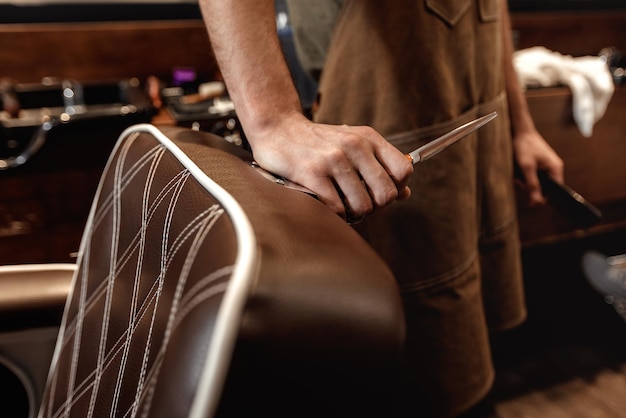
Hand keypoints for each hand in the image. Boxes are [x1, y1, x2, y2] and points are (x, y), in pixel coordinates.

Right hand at [247, 111, 412, 220]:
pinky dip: (334, 215)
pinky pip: (337, 209)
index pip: (403, 171)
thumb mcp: (353, 144)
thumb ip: (380, 166)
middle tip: (359, 205)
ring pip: (362, 206)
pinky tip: (326, 204)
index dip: (395, 188)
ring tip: (341, 205)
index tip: (378, 192)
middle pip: (386, 194)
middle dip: (374, 207)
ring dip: (352, 214)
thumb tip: (405, 193)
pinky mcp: (312, 173)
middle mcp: (355, 146)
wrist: (277, 129)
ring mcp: (333, 159)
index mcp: (368, 138)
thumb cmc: (317, 143)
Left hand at [512, 128, 563, 205]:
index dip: (543, 197)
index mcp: (555, 168)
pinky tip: (516, 171)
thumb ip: (532, 185)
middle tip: (518, 182)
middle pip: (544, 188)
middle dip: (529, 188)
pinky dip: (522, 176)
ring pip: (535, 182)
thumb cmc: (524, 146)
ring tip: (515, 174)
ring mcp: (545, 166)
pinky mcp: (537, 165)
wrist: (518, 130)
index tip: (531, 201)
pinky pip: (531, 176)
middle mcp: (553, 168)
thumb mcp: (526, 167)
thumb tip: (537, 203)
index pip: (556, 191)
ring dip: (523, 181)